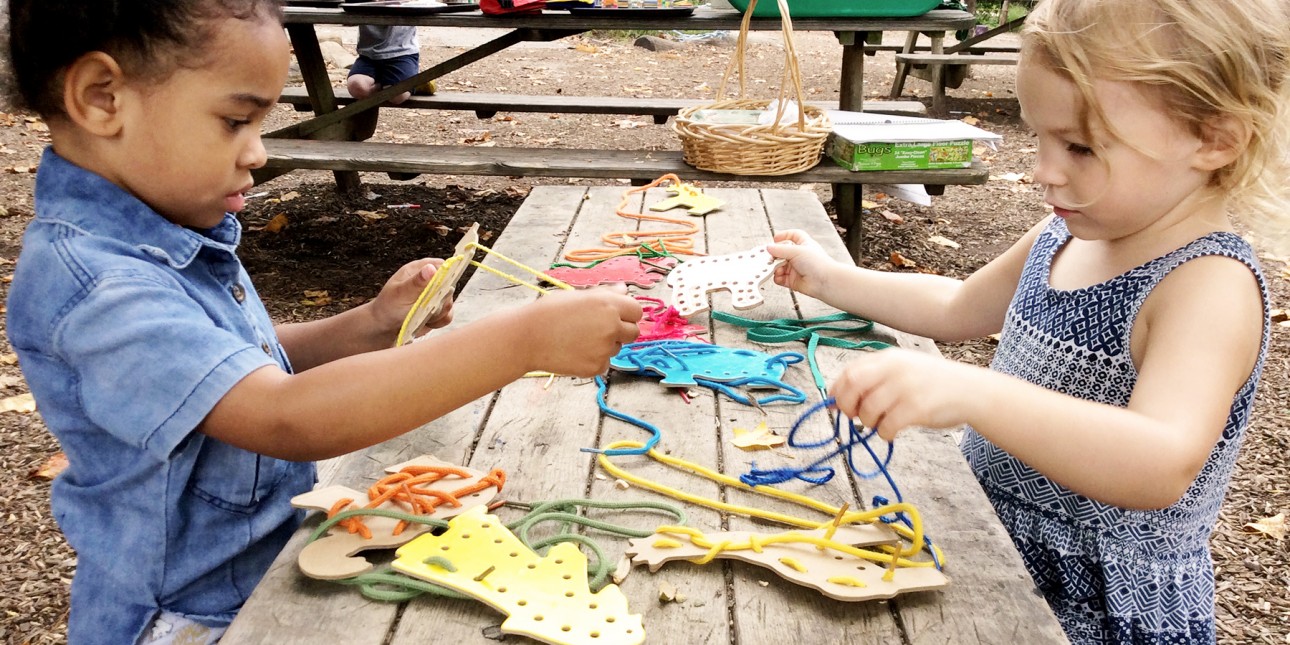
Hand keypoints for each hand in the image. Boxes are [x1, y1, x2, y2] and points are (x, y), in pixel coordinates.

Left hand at [371, 258, 454, 335]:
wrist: (384, 326)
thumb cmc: (388, 306)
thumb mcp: (400, 293)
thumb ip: (416, 282)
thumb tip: (431, 268)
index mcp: (419, 269)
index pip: (442, 266)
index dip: (446, 277)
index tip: (439, 290)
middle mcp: (429, 281)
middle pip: (449, 286)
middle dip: (440, 300)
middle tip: (423, 307)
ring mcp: (435, 296)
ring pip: (449, 304)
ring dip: (437, 314)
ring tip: (420, 316)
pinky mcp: (438, 310)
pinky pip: (447, 316)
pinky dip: (438, 322)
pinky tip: (426, 322)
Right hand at [523, 285, 642, 376]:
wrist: (527, 338)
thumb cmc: (550, 312)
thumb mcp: (579, 295)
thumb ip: (605, 294)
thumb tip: (624, 291)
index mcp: (609, 305)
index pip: (637, 311)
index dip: (627, 313)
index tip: (617, 316)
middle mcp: (611, 326)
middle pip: (633, 332)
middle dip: (621, 331)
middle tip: (599, 329)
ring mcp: (605, 349)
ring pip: (617, 348)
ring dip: (605, 345)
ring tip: (579, 338)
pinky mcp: (596, 367)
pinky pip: (604, 363)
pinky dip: (594, 359)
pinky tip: (574, 351)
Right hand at [765, 229, 837, 298]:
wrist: (825, 282)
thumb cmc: (818, 264)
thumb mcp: (797, 251)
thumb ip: (780, 249)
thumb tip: (768, 247)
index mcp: (804, 244)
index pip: (794, 235)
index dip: (784, 235)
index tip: (775, 239)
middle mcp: (800, 256)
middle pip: (782, 252)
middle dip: (775, 255)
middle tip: (769, 256)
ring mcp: (796, 268)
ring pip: (780, 266)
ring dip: (775, 267)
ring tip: (773, 268)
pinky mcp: (793, 280)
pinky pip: (780, 278)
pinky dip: (777, 277)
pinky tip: (778, 276)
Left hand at [829, 348, 981, 440]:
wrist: (972, 392)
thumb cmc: (934, 384)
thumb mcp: (904, 369)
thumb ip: (874, 379)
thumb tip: (836, 400)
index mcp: (889, 358)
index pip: (850, 371)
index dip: (837, 390)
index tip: (835, 404)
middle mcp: (895, 368)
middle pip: (853, 386)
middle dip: (846, 405)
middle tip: (854, 416)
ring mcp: (906, 387)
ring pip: (868, 410)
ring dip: (868, 422)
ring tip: (881, 423)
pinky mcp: (916, 408)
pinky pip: (887, 426)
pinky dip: (884, 433)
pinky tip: (892, 431)